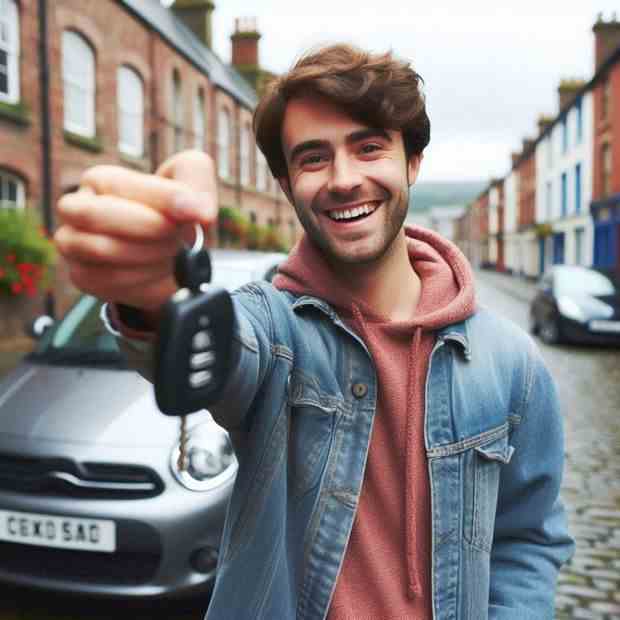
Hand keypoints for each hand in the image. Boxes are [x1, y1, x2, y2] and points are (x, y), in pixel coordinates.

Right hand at [55, 150, 217, 319]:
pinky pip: (107, 281)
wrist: (173, 255)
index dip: (162, 199)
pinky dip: (143, 279)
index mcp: (101, 180)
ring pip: (102, 250)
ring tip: (174, 254)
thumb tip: (198, 209)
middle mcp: (76, 208)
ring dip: (150, 255)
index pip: (120, 185)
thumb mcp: (192, 181)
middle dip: (149, 229)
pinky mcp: (83, 276)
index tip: (195, 212)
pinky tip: (159, 271)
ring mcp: (73, 244)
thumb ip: (196, 180)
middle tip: (180, 236)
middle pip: (95, 215)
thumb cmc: (177, 213)